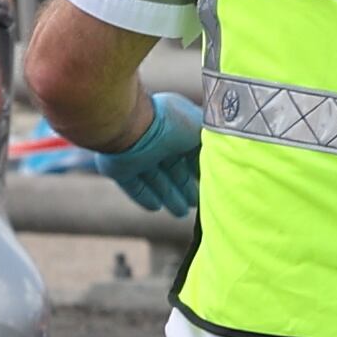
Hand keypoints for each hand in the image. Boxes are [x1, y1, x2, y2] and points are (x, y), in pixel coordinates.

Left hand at [89, 91, 204, 218]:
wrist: (135, 125)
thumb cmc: (174, 123)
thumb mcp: (206, 134)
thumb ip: (213, 148)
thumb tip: (217, 164)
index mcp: (176, 127)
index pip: (190, 153)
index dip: (200, 170)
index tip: (210, 184)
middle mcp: (157, 141)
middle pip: (173, 169)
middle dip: (185, 186)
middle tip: (197, 204)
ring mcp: (137, 155)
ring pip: (156, 179)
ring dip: (169, 196)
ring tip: (181, 213)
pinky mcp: (119, 169)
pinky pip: (134, 186)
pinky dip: (145, 197)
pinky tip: (155, 207)